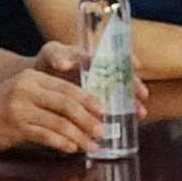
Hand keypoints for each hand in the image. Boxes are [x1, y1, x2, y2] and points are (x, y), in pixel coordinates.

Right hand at [0, 66, 104, 153]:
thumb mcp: (23, 92)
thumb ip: (48, 97)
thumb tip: (82, 112)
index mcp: (33, 77)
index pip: (67, 87)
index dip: (89, 100)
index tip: (105, 112)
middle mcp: (26, 88)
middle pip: (66, 103)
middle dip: (88, 119)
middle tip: (102, 131)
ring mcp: (19, 107)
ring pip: (58, 121)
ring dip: (78, 135)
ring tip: (91, 145)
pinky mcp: (13, 126)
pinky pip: (44, 135)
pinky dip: (61, 142)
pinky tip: (71, 149)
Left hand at [29, 38, 143, 109]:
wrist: (38, 85)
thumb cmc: (46, 64)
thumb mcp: (50, 55)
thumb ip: (57, 56)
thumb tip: (64, 63)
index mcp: (93, 57)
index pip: (115, 55)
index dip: (127, 60)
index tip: (137, 66)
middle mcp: (102, 73)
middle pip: (123, 78)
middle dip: (134, 86)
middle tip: (143, 95)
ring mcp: (100, 89)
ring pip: (121, 95)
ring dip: (132, 104)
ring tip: (141, 114)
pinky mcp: (96, 105)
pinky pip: (111, 110)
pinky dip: (119, 117)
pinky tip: (127, 125)